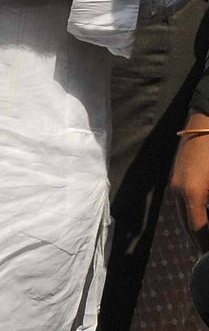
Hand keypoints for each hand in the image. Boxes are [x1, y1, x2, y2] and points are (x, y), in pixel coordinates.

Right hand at [173, 112, 208, 251]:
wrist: (208, 122)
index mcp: (192, 193)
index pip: (198, 230)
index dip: (205, 247)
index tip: (208, 260)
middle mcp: (179, 190)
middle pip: (188, 226)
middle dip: (199, 244)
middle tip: (206, 259)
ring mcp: (176, 183)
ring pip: (183, 215)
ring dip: (195, 231)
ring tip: (205, 245)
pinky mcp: (178, 177)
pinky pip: (183, 204)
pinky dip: (192, 217)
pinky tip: (202, 222)